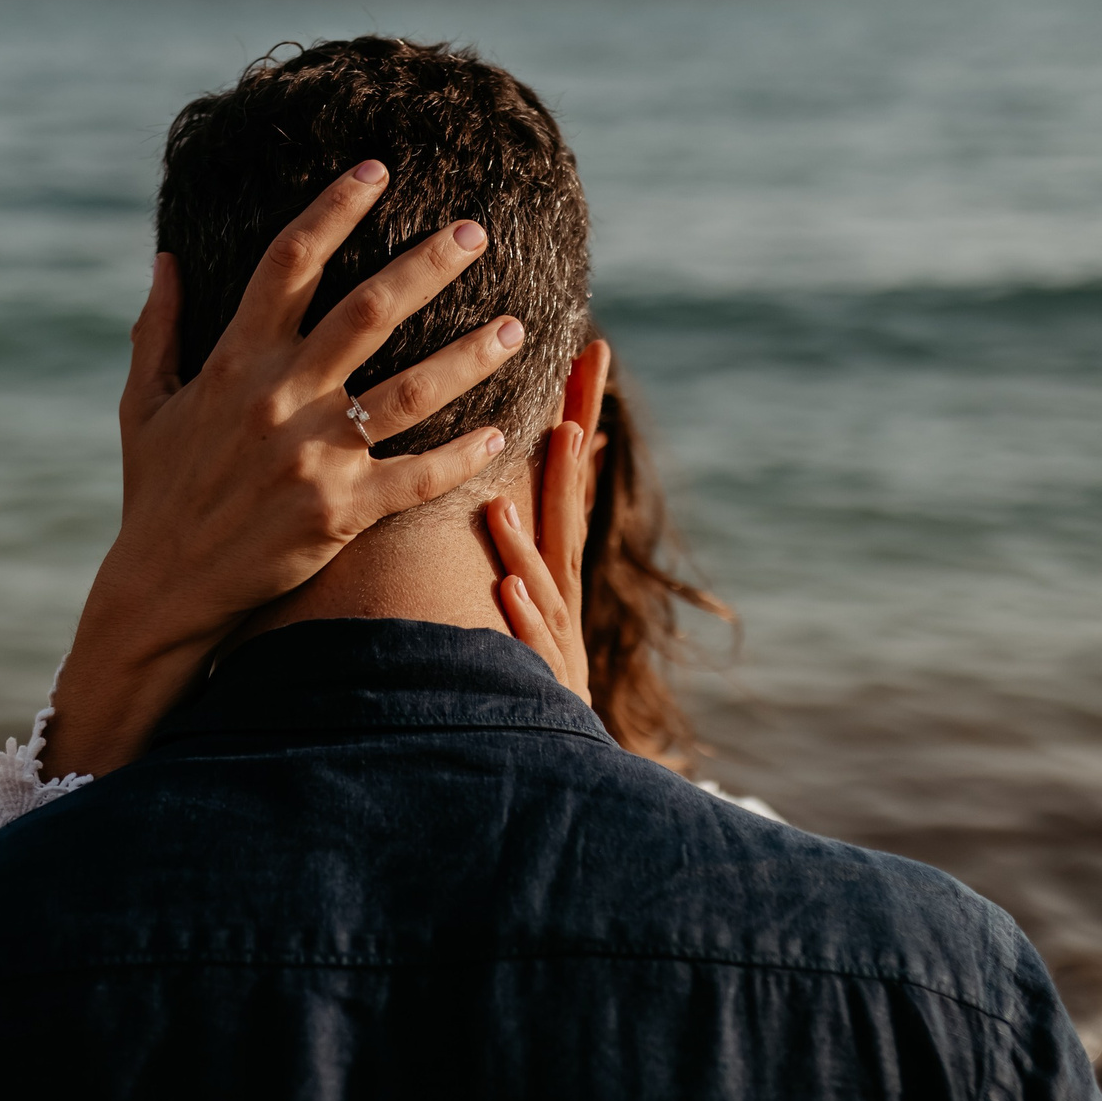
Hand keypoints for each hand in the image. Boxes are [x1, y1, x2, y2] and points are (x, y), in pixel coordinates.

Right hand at [51, 160, 526, 774]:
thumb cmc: (157, 493)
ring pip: (410, 389)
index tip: (377, 169)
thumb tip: (167, 257)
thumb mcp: (143, 404)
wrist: (162, 589)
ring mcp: (311, 456)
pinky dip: (463, 454)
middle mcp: (276, 398)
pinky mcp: (338, 512)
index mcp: (232, 361)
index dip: (334, 207)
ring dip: (470, 354)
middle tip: (476, 231)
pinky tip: (501, 430)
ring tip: (516, 325)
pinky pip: (418, 476)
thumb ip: (158, 327)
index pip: (289, 261)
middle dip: (427, 264)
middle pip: (367, 310)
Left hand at [486, 339, 610, 703]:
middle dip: (569, 461)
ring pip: (543, 576)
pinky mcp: (544, 678)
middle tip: (566, 409)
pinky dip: (523, 616)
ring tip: (508, 500)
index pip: (569, 472)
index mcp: (554, 557)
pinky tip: (509, 591)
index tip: (593, 349)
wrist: (552, 751)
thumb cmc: (536, 659)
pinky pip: (527, 643)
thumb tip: (560, 450)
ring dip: (530, 537)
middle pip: (567, 512)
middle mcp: (561, 588)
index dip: (582, 410)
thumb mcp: (542, 579)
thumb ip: (547, 518)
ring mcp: (555, 634)